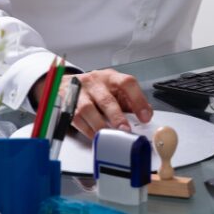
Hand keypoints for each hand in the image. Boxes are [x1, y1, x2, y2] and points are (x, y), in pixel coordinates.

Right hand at [32, 68, 152, 137]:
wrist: (66, 84)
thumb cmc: (95, 88)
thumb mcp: (113, 89)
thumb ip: (130, 101)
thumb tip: (147, 113)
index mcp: (110, 77)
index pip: (127, 83)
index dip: (138, 99)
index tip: (145, 116)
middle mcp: (95, 83)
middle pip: (106, 99)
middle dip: (117, 116)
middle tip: (125, 130)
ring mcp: (80, 93)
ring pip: (88, 109)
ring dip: (100, 125)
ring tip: (110, 136)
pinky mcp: (68, 105)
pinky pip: (77, 119)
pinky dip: (88, 130)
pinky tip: (96, 136)